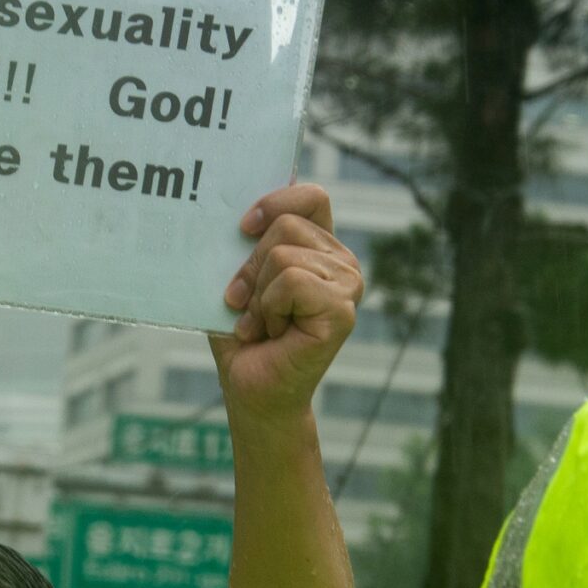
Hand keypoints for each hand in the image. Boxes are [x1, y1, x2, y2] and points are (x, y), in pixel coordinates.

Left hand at [211, 184, 363, 423]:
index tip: (243, 227)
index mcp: (320, 248)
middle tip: (246, 304)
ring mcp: (347, 286)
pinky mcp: (342, 310)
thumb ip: (249, 241)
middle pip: (286, 225)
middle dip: (251, 266)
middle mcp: (341, 263)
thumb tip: (254, 202)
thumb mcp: (239, 278)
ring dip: (258, 294)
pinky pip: (291, 281)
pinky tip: (275, 333)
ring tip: (262, 323)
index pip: (312, 198)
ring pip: (283, 254)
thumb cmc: (243, 335)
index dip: (277, 201)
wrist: (249, 389)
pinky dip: (269, 308)